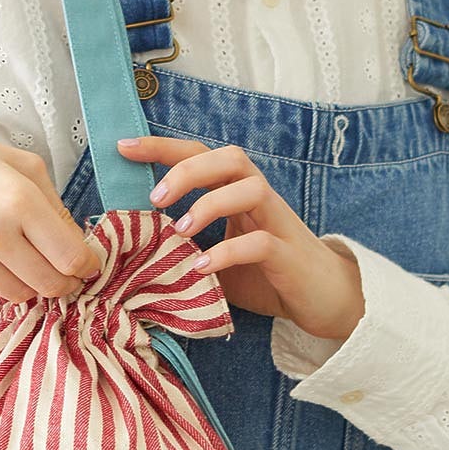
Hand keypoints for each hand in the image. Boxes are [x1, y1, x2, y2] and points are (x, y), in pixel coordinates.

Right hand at [0, 132, 104, 302]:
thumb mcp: (23, 166)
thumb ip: (56, 206)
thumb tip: (79, 246)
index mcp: (18, 200)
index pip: (71, 256)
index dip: (87, 265)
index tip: (87, 264)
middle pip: (51, 284)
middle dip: (65, 281)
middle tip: (62, 271)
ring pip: (21, 295)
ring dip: (28, 282)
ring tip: (19, 258)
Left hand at [117, 134, 365, 341]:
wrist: (324, 301)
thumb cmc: (267, 275)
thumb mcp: (217, 258)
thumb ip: (186, 248)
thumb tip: (134, 250)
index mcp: (238, 193)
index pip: (202, 155)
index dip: (164, 148)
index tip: (124, 147)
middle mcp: (260, 200)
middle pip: (231, 158)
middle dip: (188, 170)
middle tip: (155, 198)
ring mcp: (278, 224)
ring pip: (251, 188)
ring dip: (209, 204)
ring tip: (179, 231)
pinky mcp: (289, 256)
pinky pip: (260, 243)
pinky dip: (226, 252)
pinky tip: (201, 268)